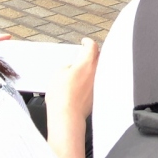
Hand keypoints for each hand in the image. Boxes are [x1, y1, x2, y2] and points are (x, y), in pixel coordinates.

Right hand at [45, 38, 98, 157]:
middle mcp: (97, 70)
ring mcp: (99, 82)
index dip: (88, 42)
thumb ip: (67, 66)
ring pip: (99, 69)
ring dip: (93, 66)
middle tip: (85, 53)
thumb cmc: (62, 96)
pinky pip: (97, 80)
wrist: (67, 115)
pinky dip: (92, 78)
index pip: (92, 46)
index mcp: (87, 62)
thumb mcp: (58, 73)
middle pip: (99, 56)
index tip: (85, 42)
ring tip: (83, 68)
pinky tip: (83, 83)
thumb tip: (71, 68)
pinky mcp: (98, 93)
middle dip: (93, 53)